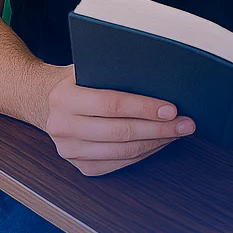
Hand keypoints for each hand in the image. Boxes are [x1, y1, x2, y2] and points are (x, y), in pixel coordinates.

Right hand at [41, 66, 194, 176]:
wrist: (46, 102)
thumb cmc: (78, 80)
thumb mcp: (89, 67)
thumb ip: (114, 71)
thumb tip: (160, 75)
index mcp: (64, 98)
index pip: (112, 104)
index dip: (145, 107)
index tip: (172, 109)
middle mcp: (62, 126)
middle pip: (121, 131)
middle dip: (159, 129)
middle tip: (186, 124)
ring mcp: (69, 151)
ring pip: (122, 151)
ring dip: (156, 142)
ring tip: (178, 133)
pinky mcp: (79, 166)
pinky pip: (118, 163)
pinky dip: (144, 153)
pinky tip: (160, 142)